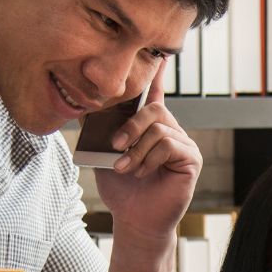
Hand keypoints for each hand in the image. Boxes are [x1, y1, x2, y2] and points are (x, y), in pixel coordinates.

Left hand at [95, 60, 199, 238]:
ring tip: (125, 167)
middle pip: (154, 109)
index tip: (159, 53)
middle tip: (115, 145)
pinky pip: (169, 145)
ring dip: (136, 149)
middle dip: (130, 126)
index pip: (155, 93)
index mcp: (150, 127)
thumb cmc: (121, 188)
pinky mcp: (191, 159)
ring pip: (159, 129)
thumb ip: (96, 130)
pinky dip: (149, 159)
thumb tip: (80, 105)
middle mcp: (170, 130)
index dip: (156, 74)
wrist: (134, 219)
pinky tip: (142, 173)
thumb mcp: (101, 154)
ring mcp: (184, 144)